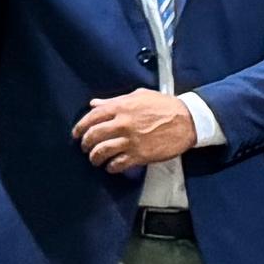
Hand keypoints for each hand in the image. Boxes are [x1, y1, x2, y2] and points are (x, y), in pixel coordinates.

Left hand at [76, 89, 200, 172]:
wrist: (187, 120)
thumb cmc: (165, 106)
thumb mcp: (139, 96)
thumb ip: (115, 101)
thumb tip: (95, 104)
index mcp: (121, 107)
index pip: (92, 117)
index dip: (80, 126)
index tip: (76, 133)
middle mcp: (123, 124)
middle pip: (93, 136)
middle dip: (85, 143)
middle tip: (85, 147)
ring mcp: (131, 141)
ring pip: (102, 152)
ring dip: (94, 157)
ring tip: (95, 159)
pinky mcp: (140, 155)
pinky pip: (118, 164)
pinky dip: (111, 167)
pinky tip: (111, 166)